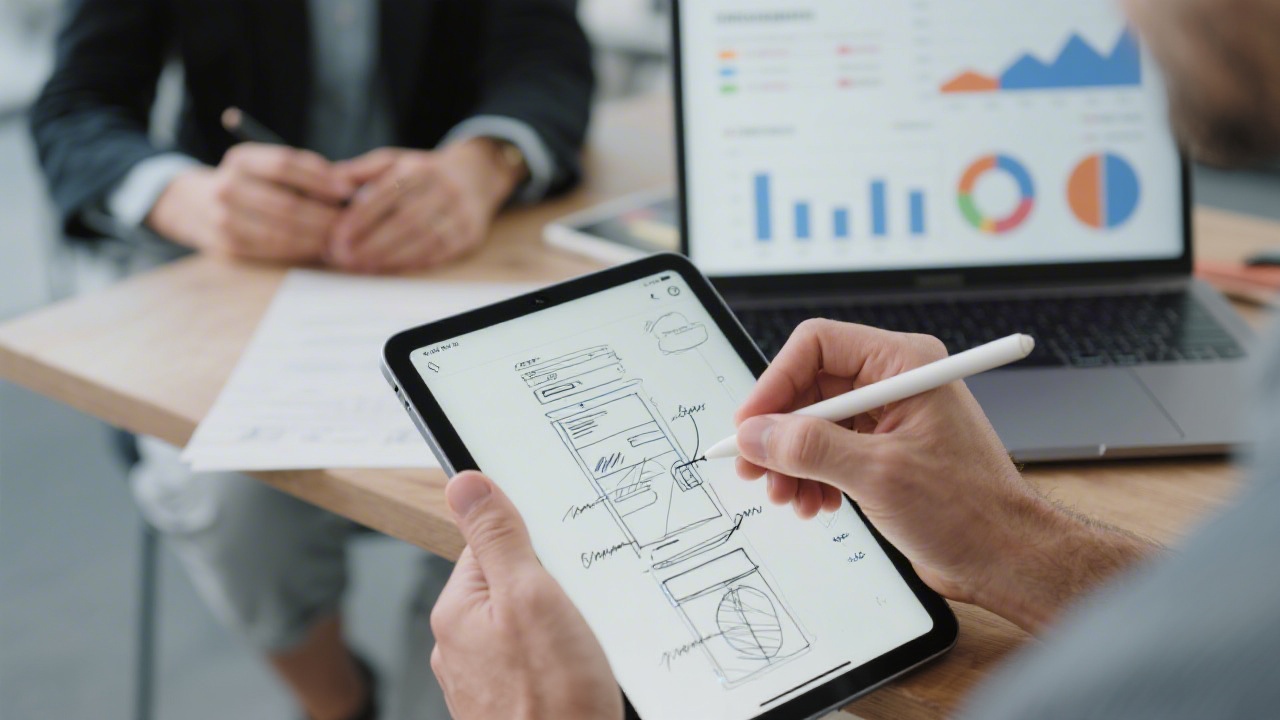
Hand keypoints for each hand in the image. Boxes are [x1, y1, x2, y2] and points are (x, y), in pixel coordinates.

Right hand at [147, 143, 353, 260]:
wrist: (193, 205)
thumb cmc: (249, 185)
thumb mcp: (265, 168)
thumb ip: (303, 173)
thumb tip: (350, 188)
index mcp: (240, 160)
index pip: (284, 164)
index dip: (320, 178)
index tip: (348, 190)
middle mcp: (226, 186)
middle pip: (286, 203)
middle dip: (325, 215)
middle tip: (352, 222)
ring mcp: (223, 219)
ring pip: (281, 232)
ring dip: (317, 237)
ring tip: (341, 238)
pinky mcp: (227, 247)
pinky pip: (272, 250)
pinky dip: (301, 250)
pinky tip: (319, 248)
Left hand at [328, 140, 521, 272]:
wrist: (476, 175)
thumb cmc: (424, 173)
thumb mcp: (394, 161)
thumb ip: (361, 171)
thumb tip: (328, 182)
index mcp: (418, 168)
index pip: (385, 194)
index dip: (359, 219)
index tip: (336, 238)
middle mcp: (442, 188)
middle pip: (404, 220)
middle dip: (371, 243)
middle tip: (344, 259)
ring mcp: (460, 213)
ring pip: (423, 240)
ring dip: (390, 258)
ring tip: (362, 268)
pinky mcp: (470, 234)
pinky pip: (440, 253)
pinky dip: (412, 264)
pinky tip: (390, 270)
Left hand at [430, 472, 622, 719]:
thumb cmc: (551, 700)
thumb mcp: (531, 597)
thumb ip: (499, 538)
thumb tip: (466, 483)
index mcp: (455, 612)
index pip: (488, 546)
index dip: (531, 544)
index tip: (559, 553)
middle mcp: (459, 647)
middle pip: (511, 585)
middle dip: (550, 588)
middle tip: (579, 605)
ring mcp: (484, 680)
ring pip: (527, 627)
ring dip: (560, 627)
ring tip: (582, 645)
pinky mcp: (510, 703)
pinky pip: (536, 662)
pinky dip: (561, 661)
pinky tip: (580, 672)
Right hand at [734, 320, 1155, 632]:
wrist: (1004, 558)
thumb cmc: (969, 510)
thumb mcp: (878, 475)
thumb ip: (810, 449)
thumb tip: (757, 435)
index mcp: (904, 364)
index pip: (817, 346)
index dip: (775, 383)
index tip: (751, 425)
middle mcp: (895, 381)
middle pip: (809, 387)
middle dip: (779, 433)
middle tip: (755, 469)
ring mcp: (889, 415)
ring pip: (813, 422)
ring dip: (792, 461)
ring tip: (789, 497)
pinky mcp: (884, 448)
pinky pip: (828, 449)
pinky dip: (811, 476)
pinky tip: (814, 503)